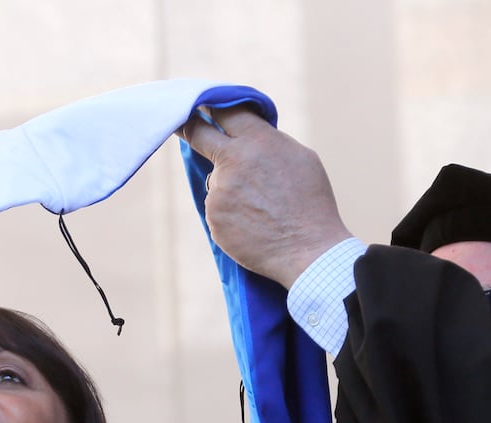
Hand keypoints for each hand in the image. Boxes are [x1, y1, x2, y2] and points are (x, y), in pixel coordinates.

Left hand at [181, 107, 351, 285]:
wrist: (308, 249)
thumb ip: (269, 143)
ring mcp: (220, 190)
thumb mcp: (300, 158)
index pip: (226, 111)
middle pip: (198, 135)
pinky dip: (230, 214)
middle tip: (180, 125)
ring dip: (231, 189)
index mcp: (259, 141)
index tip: (201, 104)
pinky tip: (252, 224)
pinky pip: (218, 208)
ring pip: (217, 181)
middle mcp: (233, 161)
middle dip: (188, 127)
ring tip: (260, 208)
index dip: (212, 106)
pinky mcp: (214, 216)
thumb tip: (249, 137)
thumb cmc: (310, 204)